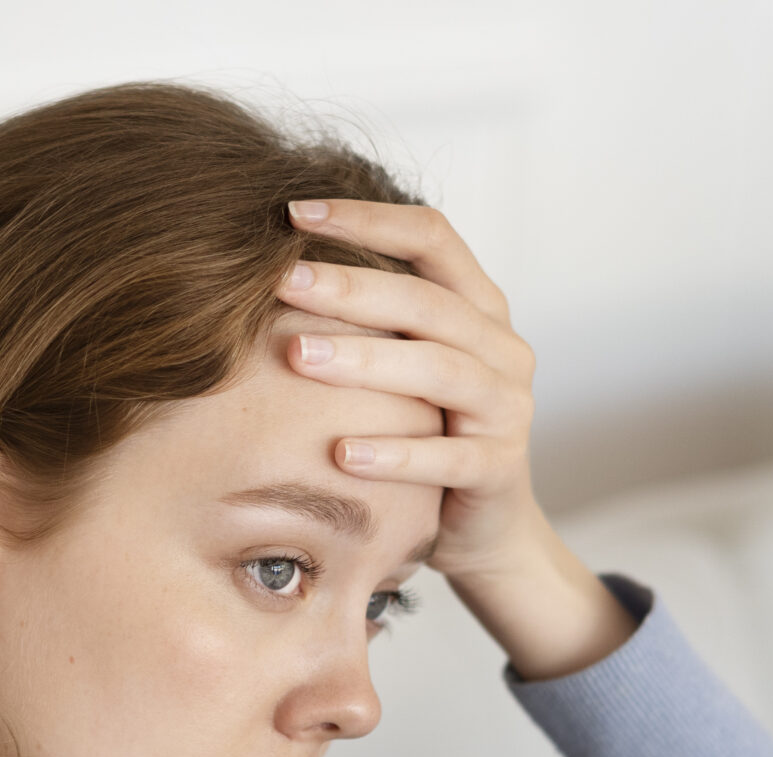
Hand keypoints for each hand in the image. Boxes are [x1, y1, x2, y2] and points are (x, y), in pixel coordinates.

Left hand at [277, 199, 633, 680]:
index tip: (293, 211)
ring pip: (442, 371)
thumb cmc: (425, 432)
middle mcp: (502, 347)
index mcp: (479, 307)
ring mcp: (508, 409)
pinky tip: (340, 453)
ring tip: (298, 357)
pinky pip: (447, 458)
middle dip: (352, 287)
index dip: (366, 218)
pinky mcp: (500, 470)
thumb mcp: (402, 365)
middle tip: (282, 280)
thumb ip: (365, 317)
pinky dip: (395, 453)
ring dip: (366, 362)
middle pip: (430, 302)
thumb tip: (265, 262)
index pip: (431, 236)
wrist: (484, 528)